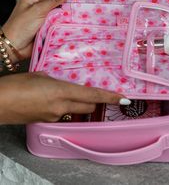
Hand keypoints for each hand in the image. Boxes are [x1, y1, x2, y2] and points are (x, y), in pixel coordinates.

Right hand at [0, 72, 126, 123]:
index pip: (93, 94)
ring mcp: (54, 116)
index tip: (125, 98)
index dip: (110, 97)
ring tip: (69, 92)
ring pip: (76, 109)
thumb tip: (60, 82)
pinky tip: (51, 98)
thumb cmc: (16, 85)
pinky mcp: (46, 121)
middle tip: (100, 92)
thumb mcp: (39, 76)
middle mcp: (61, 107)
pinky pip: (63, 113)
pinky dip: (64, 106)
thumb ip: (55, 79)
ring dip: (79, 102)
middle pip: (89, 105)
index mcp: (61, 92)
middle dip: (97, 99)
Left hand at [2, 0, 73, 62]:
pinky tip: (80, 17)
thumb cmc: (20, 26)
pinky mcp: (51, 23)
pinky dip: (68, 19)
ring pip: (62, 8)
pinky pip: (62, 19)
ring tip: (85, 6)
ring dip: (70, 9)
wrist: (14, 48)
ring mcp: (47, 13)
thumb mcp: (38, 10)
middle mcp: (41, 1)